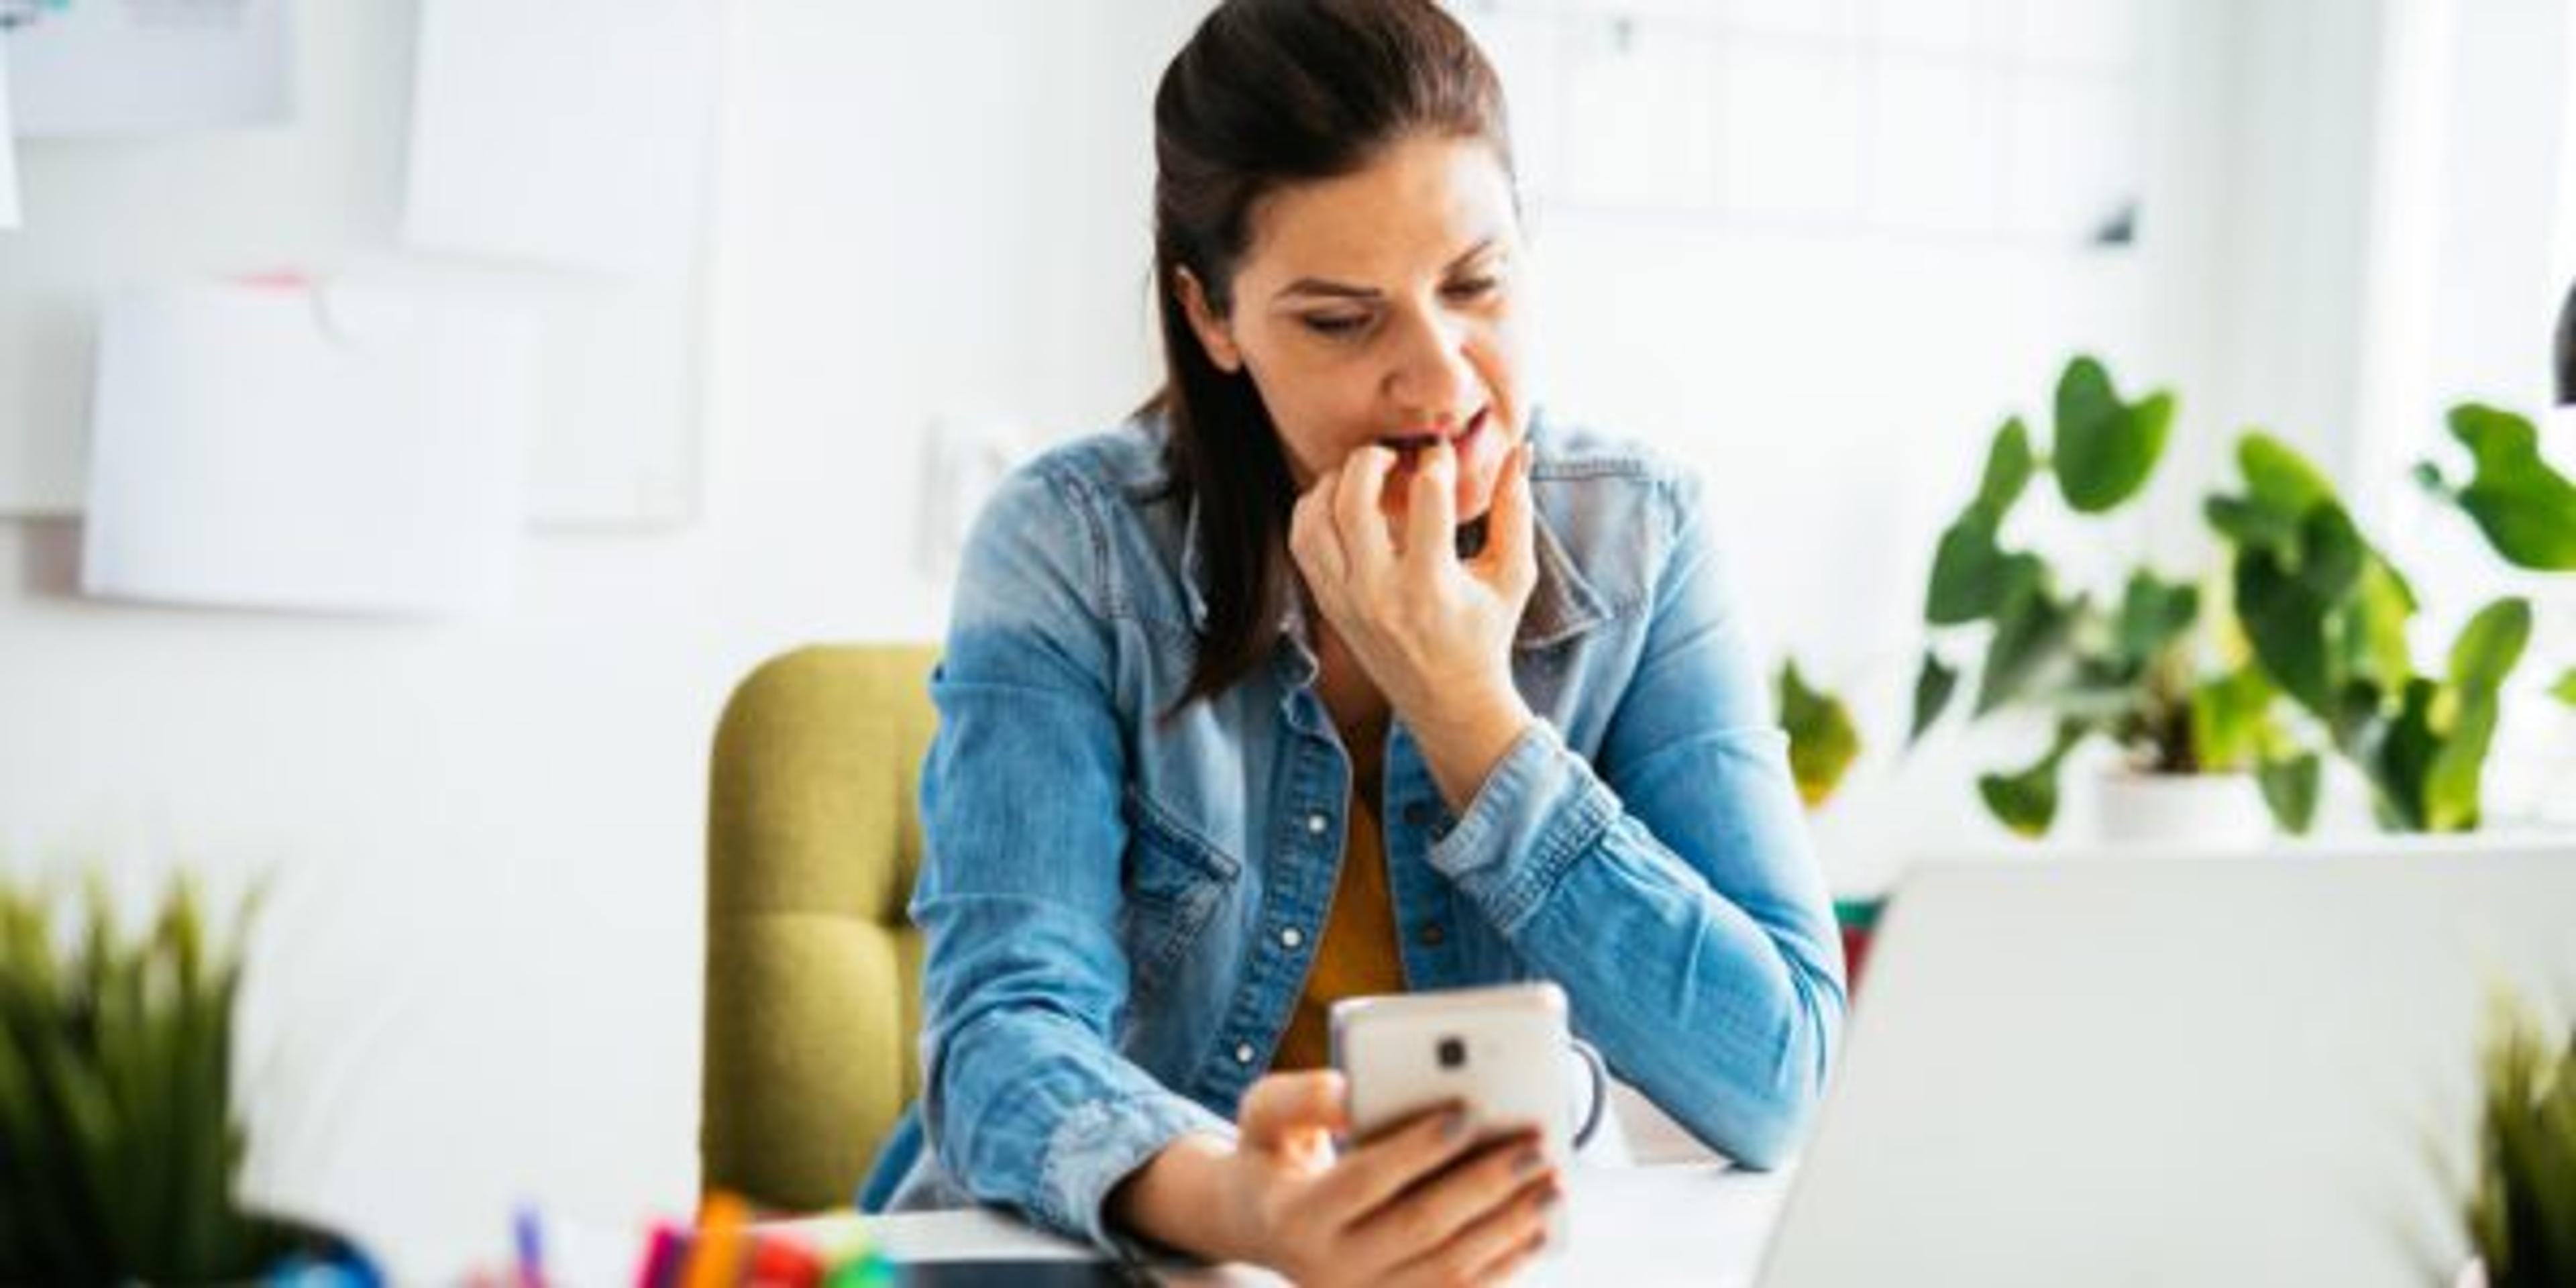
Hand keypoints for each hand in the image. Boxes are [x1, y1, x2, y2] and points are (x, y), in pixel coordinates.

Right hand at [1213, 1070, 1558, 1285]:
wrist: (1259, 1224)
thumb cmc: (1274, 1154)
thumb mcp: (1263, 1113)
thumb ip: (1303, 1097)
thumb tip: (1355, 1095)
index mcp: (1291, 1216)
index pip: (1363, 1181)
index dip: (1415, 1148)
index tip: (1466, 1112)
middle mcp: (1325, 1270)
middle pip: (1419, 1229)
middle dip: (1484, 1185)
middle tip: (1534, 1145)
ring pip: (1448, 1271)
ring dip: (1507, 1227)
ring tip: (1551, 1183)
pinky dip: (1503, 1264)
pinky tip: (1535, 1227)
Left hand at [1288, 347, 1539, 806]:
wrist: (1447, 701)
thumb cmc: (1486, 633)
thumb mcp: (1513, 576)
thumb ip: (1515, 511)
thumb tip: (1520, 451)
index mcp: (1432, 584)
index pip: (1426, 498)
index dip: (1436, 461)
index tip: (1442, 453)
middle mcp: (1380, 592)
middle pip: (1353, 500)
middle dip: (1372, 459)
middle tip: (1393, 455)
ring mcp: (1346, 599)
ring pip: (1315, 518)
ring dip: (1336, 483)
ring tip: (1365, 477)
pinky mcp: (1329, 604)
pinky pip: (1302, 542)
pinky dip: (1314, 511)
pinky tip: (1343, 504)